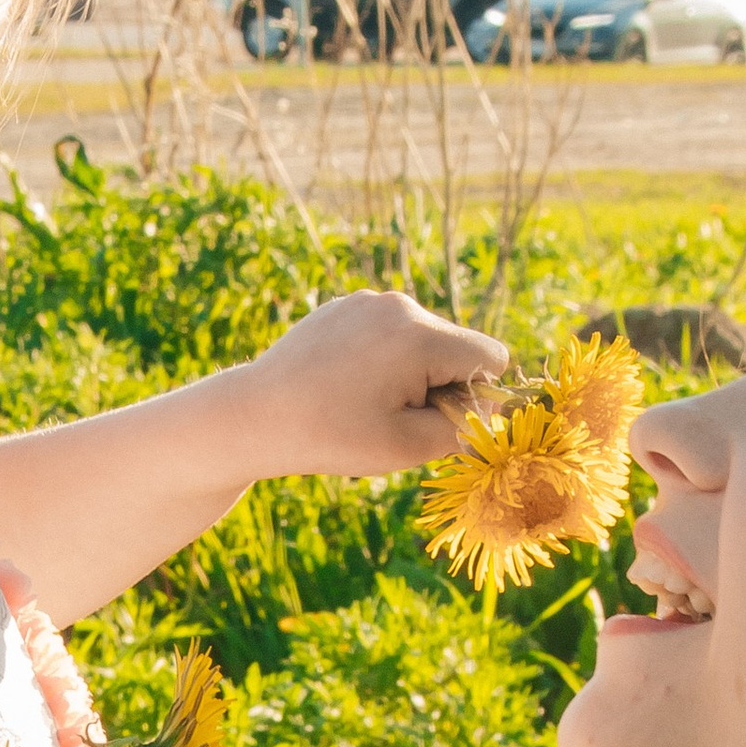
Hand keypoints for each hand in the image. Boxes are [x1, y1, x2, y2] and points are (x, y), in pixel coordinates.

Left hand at [228, 289, 507, 481]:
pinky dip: (380, 361)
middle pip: (454, 347)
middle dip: (439, 384)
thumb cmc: (333, 437)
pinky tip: (343, 385)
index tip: (433, 419)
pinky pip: (387, 333)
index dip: (475, 396)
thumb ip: (464, 426)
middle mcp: (397, 304)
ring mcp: (367, 301)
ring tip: (361, 402)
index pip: (490, 356)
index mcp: (419, 334)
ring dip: (410, 374)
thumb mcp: (408, 445)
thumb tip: (492, 407)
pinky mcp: (344, 306)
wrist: (253, 416)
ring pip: (420, 341)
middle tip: (388, 417)